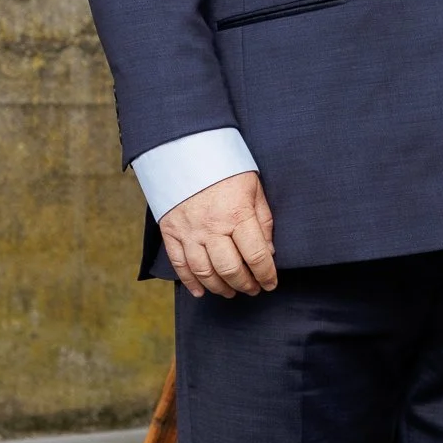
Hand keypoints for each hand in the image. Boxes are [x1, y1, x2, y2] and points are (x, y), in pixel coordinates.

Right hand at [160, 169, 277, 298]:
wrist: (186, 151)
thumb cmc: (225, 169)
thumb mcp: (253, 188)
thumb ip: (263, 220)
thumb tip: (269, 252)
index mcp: (237, 214)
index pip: (256, 256)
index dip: (266, 275)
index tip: (271, 283)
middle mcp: (212, 227)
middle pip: (230, 269)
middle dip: (246, 284)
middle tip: (254, 289)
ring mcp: (189, 232)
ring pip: (205, 272)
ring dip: (220, 288)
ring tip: (231, 292)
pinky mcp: (171, 233)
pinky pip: (180, 265)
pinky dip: (190, 282)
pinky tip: (202, 291)